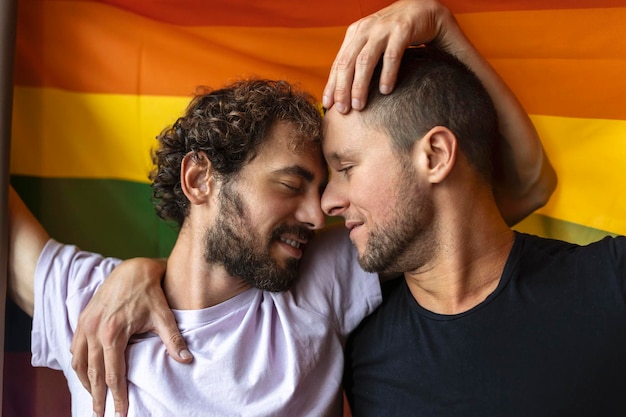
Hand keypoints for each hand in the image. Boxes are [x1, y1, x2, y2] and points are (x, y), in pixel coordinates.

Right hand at [69, 257, 191, 416]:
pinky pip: (75, 347)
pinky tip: (85, 372)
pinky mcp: (83, 319)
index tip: (121, 413)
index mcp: (113, 333)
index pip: (113, 374)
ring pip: (79, 362)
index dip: (117, 396)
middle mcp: (94, 331)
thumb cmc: (150, 292)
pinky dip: (78, 363)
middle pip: (93, 373)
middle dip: (97, 397)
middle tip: (100, 415)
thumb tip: (186, 360)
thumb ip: (173, 339)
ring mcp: (86, 324)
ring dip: (84, 382)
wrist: (133, 268)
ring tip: (92, 398)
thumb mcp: (163, 315)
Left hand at [322, 0, 456, 112]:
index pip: (339, 63)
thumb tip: (346, 91)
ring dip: (360, 85)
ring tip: (359, 105)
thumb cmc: (398, 34)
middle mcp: (366, 29)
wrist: (425, 9)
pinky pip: (391, 55)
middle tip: (343, 110)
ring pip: (365, 60)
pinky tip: (385, 90)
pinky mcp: (402, 29)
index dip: (332, 85)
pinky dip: (387, 74)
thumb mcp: (374, 44)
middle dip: (342, 88)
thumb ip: (361, 60)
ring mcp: (383, 28)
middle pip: (348, 62)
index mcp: (356, 34)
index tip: (328, 105)